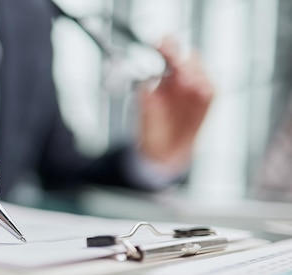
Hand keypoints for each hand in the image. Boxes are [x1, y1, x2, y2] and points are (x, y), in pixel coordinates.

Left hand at [138, 38, 213, 172]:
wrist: (162, 153)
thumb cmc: (151, 131)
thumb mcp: (144, 115)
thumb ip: (147, 100)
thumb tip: (146, 87)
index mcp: (163, 79)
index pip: (167, 56)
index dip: (167, 47)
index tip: (163, 42)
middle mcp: (179, 81)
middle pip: (188, 60)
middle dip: (184, 59)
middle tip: (179, 64)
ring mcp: (193, 91)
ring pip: (201, 72)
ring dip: (196, 72)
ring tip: (188, 78)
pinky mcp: (204, 103)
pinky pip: (210, 91)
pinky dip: (207, 87)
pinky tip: (201, 87)